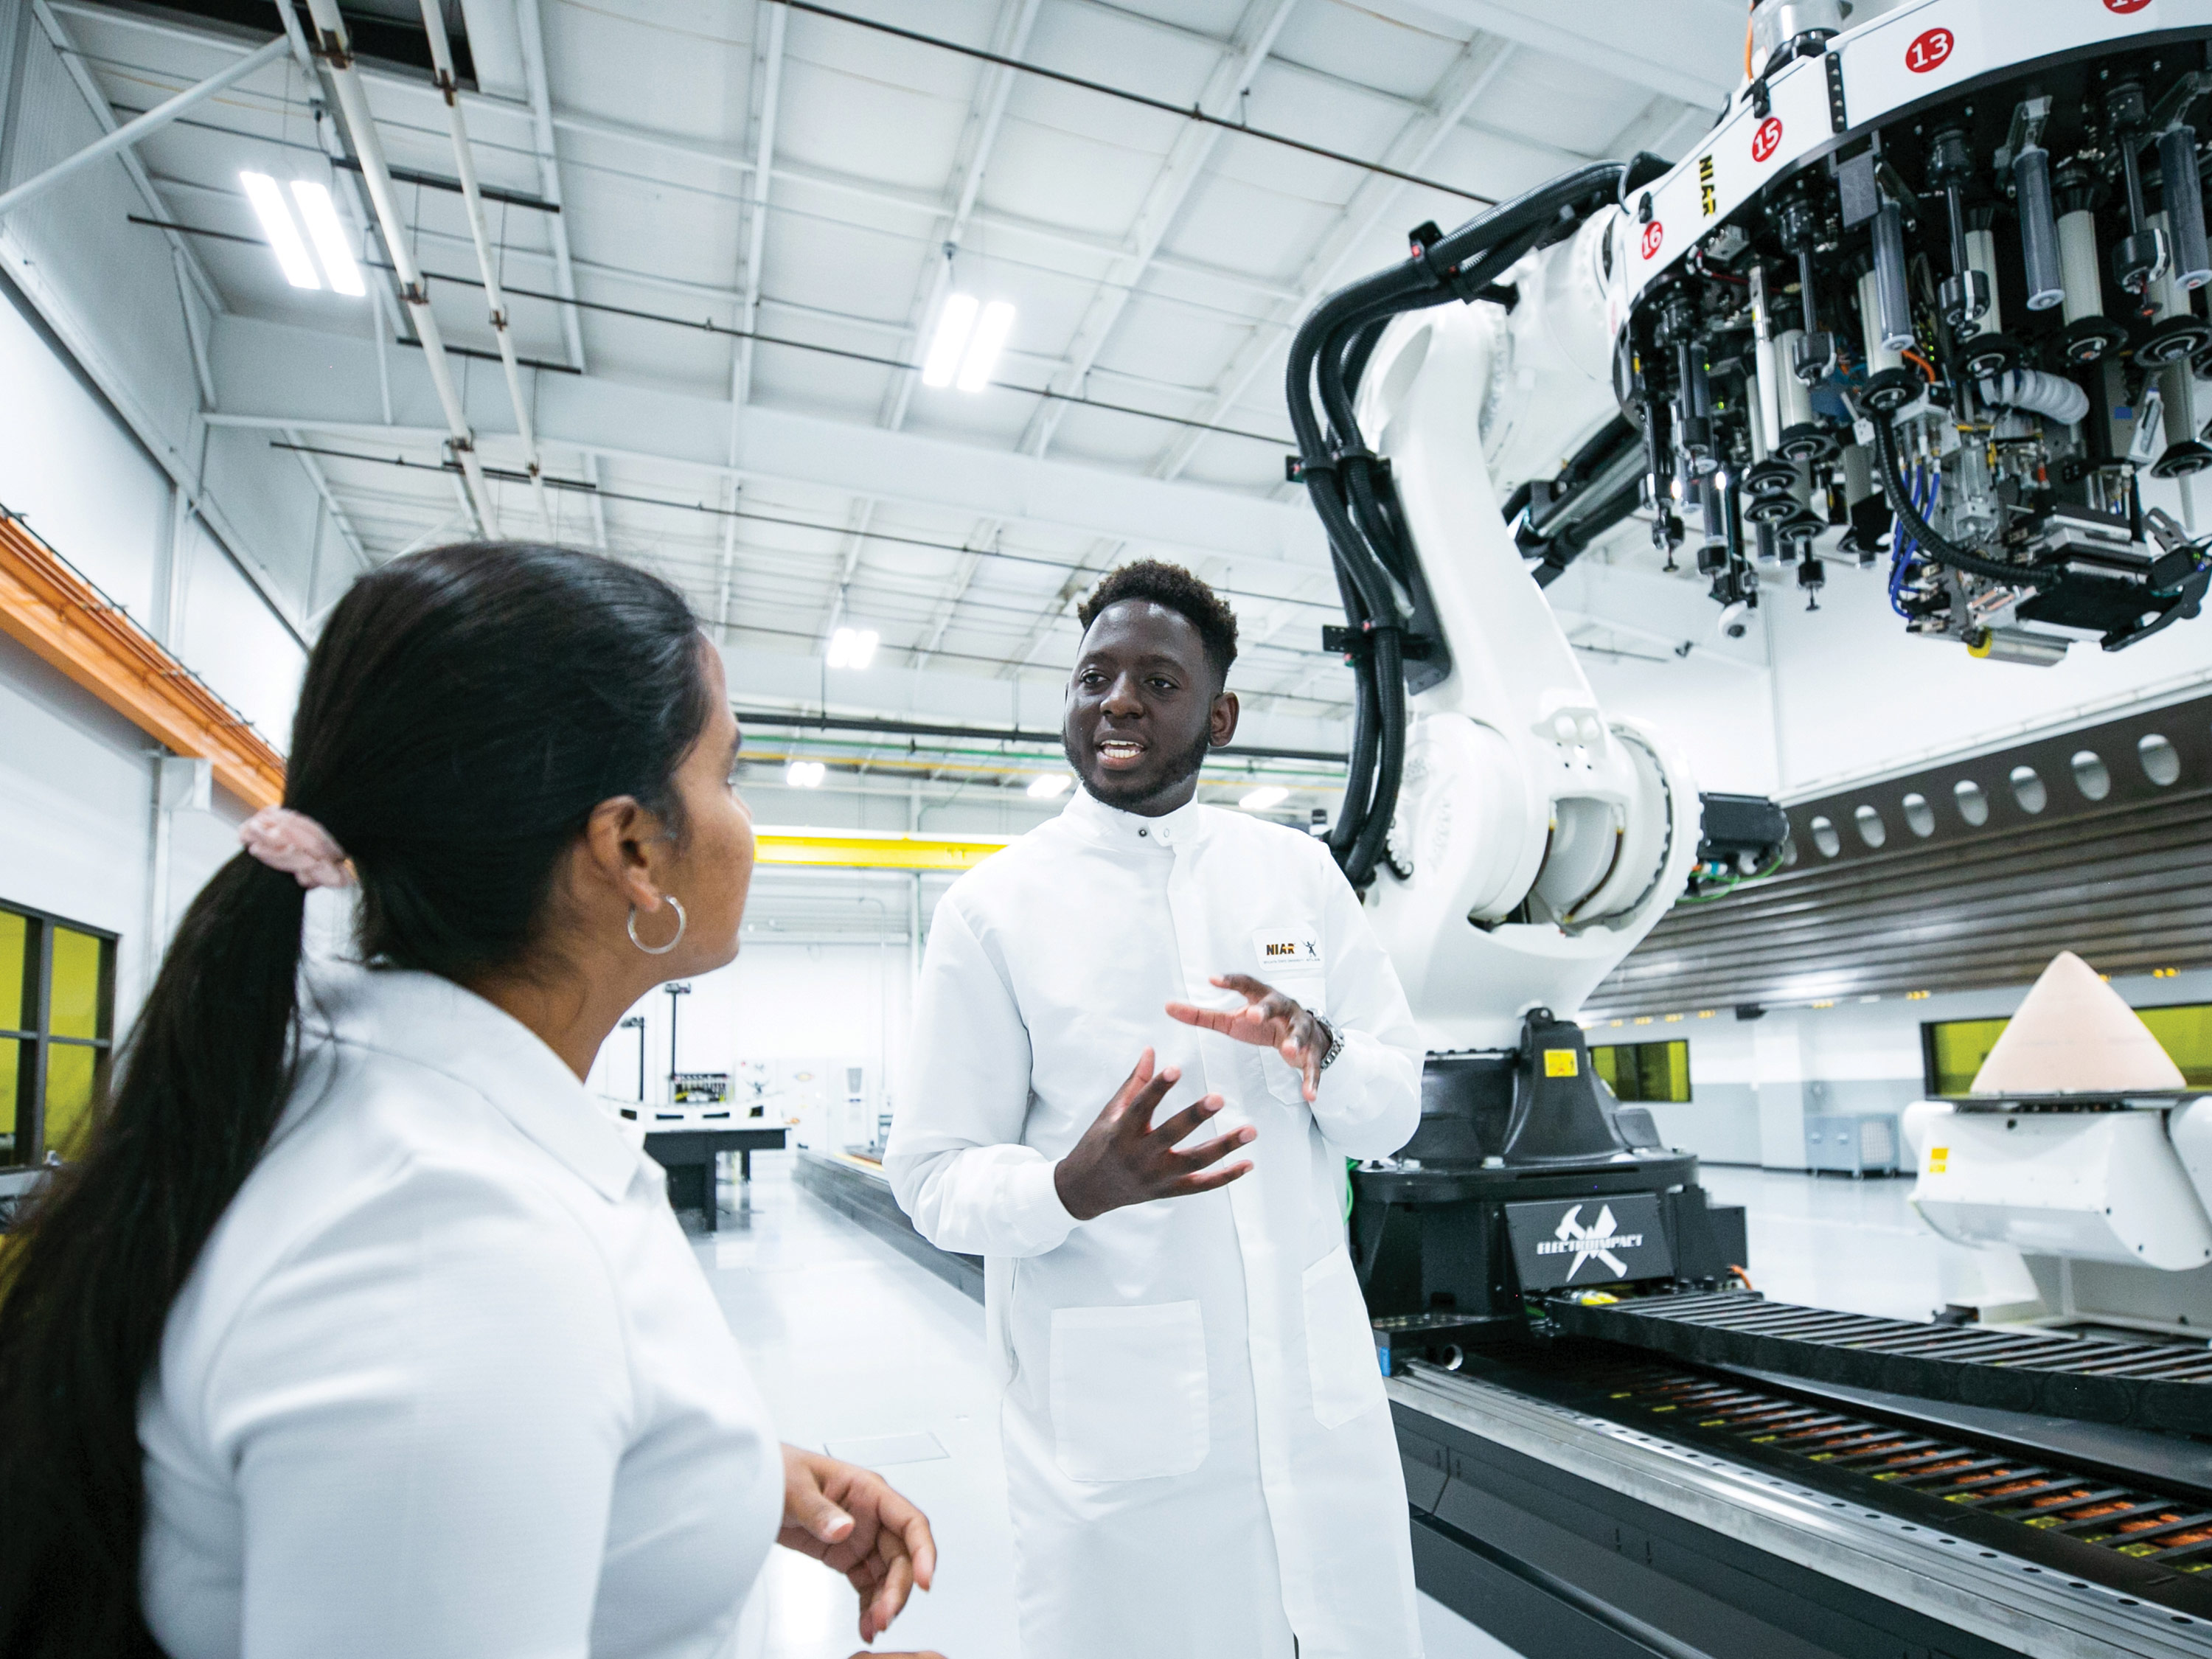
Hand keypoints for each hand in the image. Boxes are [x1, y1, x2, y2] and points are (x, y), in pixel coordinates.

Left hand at [778, 1445, 937, 1643]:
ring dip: (886, 1602)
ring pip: (888, 1574)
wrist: (754, 1485)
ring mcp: (861, 1536)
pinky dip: (869, 1604)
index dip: (923, 1551)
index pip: (909, 1521)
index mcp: (867, 1490)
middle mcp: (871, 1514)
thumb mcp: (795, 1488)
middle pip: (901, 1556)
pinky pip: (867, 1583)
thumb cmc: (779, 1471)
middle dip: (898, 1589)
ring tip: (874, 1626)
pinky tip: (866, 1623)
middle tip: (884, 1617)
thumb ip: (819, 1510)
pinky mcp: (847, 1554)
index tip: (925, 1580)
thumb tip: (845, 1528)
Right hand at [1052, 1048, 1255, 1221]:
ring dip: (1224, 1147)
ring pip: (1194, 1162)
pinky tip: (1248, 1164)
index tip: (1176, 1067)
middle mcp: (1139, 1157)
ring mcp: (1155, 1177)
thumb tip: (1152, 1050)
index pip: (1141, 1107)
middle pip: (1171, 1135)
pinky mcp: (1168, 1192)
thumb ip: (1135, 1082)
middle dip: (1195, 1116)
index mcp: (1121, 1132)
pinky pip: (1201, 1185)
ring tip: (1251, 1130)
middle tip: (1219, 1097)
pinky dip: (1226, 1176)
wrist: (1086, 1190)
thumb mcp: (1110, 1112)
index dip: (1157, 1088)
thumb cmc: (1099, 1144)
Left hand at [1166, 974, 1331, 1102]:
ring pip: (1300, 1033)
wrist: (1307, 1034)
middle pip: (1276, 1003)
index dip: (1231, 981)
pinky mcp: (1312, 1053)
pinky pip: (1313, 1067)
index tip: (1212, 980)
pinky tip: (1309, 1096)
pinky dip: (1312, 1080)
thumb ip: (1201, 1014)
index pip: (1246, 984)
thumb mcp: (1232, 1019)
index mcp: (1262, 997)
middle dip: (1266, 1009)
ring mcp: (1301, 1029)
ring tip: (1289, 1051)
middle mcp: (1284, 1008)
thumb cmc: (1263, 1023)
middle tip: (1253, 1014)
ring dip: (1295, 1041)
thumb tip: (1168, 1007)